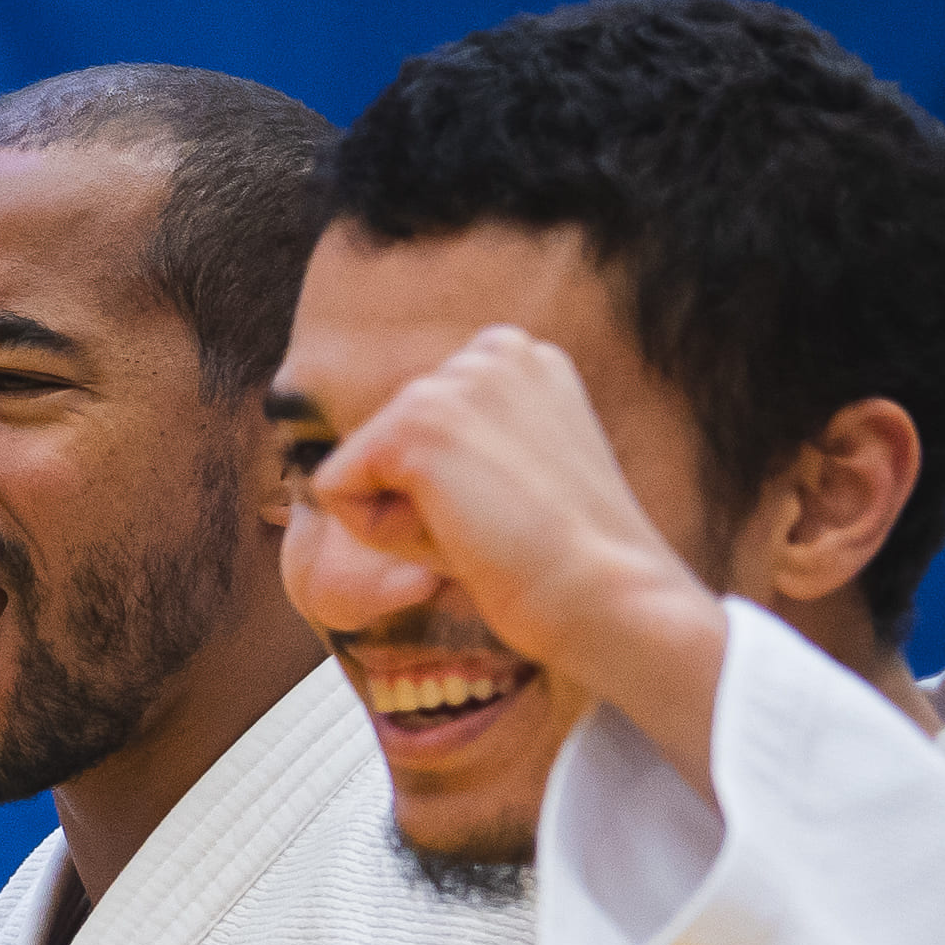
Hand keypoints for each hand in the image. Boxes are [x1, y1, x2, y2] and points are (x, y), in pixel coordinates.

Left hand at [283, 326, 727, 747]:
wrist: (606, 594)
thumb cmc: (566, 560)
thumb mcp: (516, 476)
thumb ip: (464, 448)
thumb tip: (381, 460)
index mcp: (523, 359)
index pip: (420, 426)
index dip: (447, 489)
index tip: (518, 509)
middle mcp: (493, 350)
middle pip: (386, 445)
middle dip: (420, 502)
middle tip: (501, 527)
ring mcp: (456, 381)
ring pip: (361, 467)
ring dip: (402, 520)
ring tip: (483, 530)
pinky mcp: (419, 423)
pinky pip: (337, 490)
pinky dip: (378, 533)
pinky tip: (454, 535)